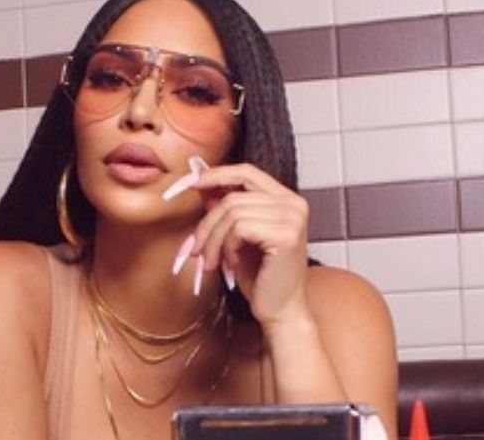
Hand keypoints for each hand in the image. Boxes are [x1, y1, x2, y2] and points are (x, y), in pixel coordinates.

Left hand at [190, 163, 311, 327]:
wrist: (280, 311)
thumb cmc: (260, 278)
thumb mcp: (237, 238)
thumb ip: (225, 210)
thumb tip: (202, 186)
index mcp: (285, 199)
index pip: (246, 171)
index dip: (216, 175)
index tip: (191, 182)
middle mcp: (293, 204)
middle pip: (232, 195)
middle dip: (207, 224)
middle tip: (196, 249)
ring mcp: (292, 217)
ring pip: (231, 212)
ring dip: (213, 240)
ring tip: (213, 262)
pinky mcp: (286, 235)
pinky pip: (239, 228)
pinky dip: (227, 247)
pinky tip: (233, 264)